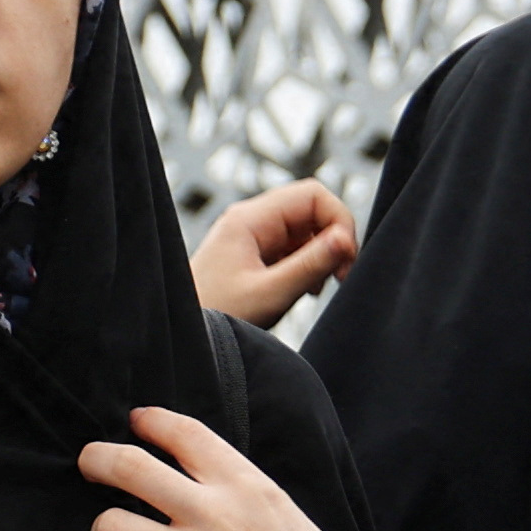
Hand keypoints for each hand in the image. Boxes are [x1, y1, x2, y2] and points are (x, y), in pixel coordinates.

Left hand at [82, 406, 414, 530]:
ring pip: (108, 527)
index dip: (149, 421)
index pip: (183, 431)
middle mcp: (215, 514)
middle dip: (96, 461)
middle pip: (127, 465)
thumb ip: (240, 495)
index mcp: (246, 485)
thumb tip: (201, 484)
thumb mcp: (286, 516)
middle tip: (90, 467)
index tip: (135, 422)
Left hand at [190, 180, 358, 325]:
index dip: (338, 220)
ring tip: (316, 287)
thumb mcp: (270, 293)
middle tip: (339, 275)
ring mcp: (254, 237)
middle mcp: (252, 221)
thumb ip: (310, 265)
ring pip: (306, 230)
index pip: (312, 195)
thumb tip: (346, 239)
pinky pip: (294, 248)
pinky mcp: (257, 255)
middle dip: (333, 239)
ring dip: (321, 254)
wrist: (184, 336)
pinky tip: (304, 290)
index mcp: (250, 219)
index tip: (345, 258)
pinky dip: (308, 265)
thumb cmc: (216, 315)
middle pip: (311, 209)